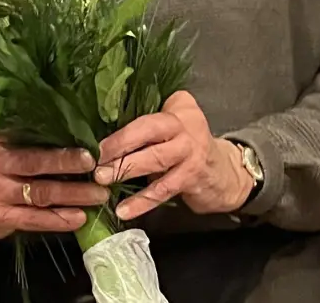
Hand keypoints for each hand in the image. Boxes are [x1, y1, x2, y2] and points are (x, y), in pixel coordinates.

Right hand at [0, 144, 109, 240]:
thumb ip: (21, 138)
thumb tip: (64, 126)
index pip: (30, 146)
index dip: (59, 151)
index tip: (87, 152)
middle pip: (37, 168)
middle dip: (69, 168)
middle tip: (97, 169)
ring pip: (40, 196)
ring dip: (72, 197)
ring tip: (98, 196)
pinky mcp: (3, 218)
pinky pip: (34, 221)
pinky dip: (58, 220)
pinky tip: (78, 219)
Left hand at [93, 91, 255, 220]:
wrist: (225, 172)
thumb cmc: (189, 146)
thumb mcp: (176, 123)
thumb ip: (150, 120)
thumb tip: (106, 127)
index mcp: (178, 110)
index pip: (146, 115)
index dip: (121, 129)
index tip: (96, 142)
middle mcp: (186, 127)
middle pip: (148, 132)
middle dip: (118, 146)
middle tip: (94, 160)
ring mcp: (190, 152)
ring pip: (154, 159)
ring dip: (125, 170)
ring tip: (102, 179)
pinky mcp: (192, 177)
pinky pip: (162, 190)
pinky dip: (141, 202)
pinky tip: (123, 210)